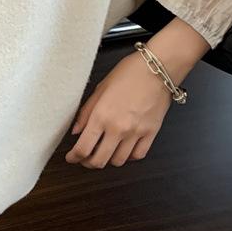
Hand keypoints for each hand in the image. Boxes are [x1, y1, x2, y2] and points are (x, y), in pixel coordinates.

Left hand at [65, 50, 170, 167]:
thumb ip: (86, 113)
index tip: (72, 157)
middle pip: (98, 161)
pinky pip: (137, 155)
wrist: (159, 67)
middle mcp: (118, 127)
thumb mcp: (100, 89)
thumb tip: (76, 131)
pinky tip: (123, 149)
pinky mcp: (151, 133)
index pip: (83, 148)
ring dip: (108, 160)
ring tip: (104, 152)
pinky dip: (128, 157)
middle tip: (85, 158)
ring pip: (118, 161)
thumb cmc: (130, 73)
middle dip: (88, 163)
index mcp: (101, 116)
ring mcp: (136, 132)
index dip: (74, 158)